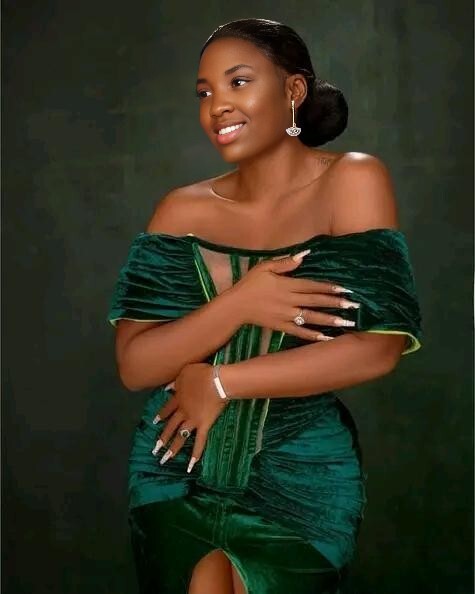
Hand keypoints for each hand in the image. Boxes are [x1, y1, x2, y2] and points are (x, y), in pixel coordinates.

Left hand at [151, 363, 227, 472]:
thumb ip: (175, 382)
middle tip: (154, 449)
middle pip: (170, 426)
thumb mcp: (185, 372)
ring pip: (180, 436)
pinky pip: (200, 442)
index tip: (154, 422)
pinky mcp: (204, 425)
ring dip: (172, 449)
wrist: (215, 381)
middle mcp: (183, 411)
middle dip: (162, 438)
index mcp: (178, 397)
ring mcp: (192, 420)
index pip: (167, 409)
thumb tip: (167, 389)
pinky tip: (190, 466)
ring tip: (164, 459)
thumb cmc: (202, 373)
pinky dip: (196, 454)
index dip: (160, 416)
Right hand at [229, 249, 359, 340]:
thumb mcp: (265, 267)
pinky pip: (300, 332)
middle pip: (316, 302)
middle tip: (354, 306)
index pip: (312, 286)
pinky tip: (327, 338)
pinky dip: (313, 335)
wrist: (235, 306)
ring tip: (347, 323)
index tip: (345, 289)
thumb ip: (286, 262)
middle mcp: (289, 301)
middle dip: (336, 304)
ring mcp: (286, 316)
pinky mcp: (281, 327)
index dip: (329, 288)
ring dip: (330, 320)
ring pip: (311, 318)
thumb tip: (305, 254)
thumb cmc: (250, 284)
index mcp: (286, 285)